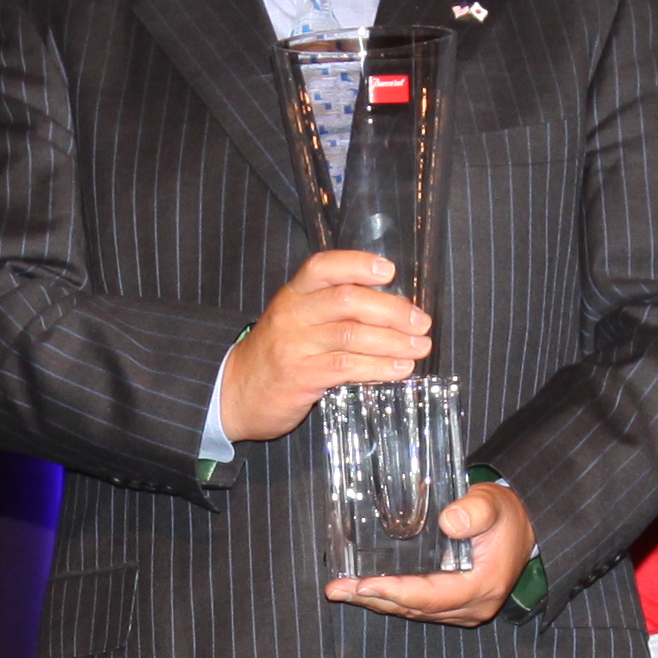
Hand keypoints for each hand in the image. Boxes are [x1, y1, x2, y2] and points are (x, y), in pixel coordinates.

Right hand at [217, 249, 432, 442]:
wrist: (235, 392)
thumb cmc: (277, 355)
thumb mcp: (296, 321)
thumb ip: (332, 310)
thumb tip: (393, 310)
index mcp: (293, 294)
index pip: (323, 267)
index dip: (358, 264)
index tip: (389, 271)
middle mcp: (292, 315)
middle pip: (346, 300)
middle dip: (391, 310)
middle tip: (421, 322)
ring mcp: (294, 346)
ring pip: (351, 335)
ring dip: (393, 341)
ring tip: (419, 348)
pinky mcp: (299, 378)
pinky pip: (346, 368)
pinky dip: (378, 367)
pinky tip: (399, 370)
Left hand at [333, 482, 533, 625]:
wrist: (523, 525)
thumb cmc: (504, 513)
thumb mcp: (492, 503)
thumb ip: (474, 511)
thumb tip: (448, 521)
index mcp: (482, 586)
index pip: (432, 596)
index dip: (396, 592)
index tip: (364, 584)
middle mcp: (473, 606)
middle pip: (416, 609)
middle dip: (374, 599)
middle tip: (337, 589)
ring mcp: (464, 610)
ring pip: (414, 611)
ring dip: (377, 601)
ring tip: (341, 590)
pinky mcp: (455, 606)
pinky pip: (418, 607)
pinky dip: (391, 599)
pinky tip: (365, 590)